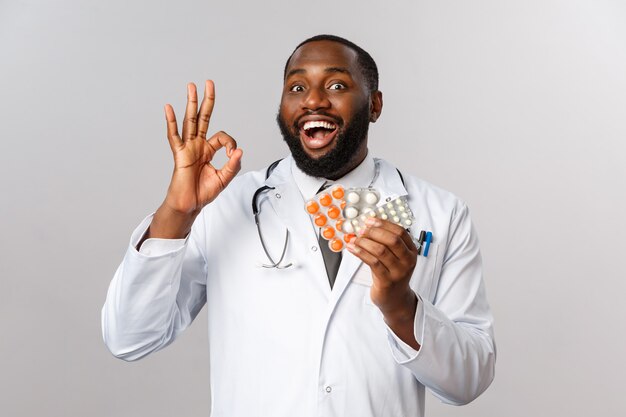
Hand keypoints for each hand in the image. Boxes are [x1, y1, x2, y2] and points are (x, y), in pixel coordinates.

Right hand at [148, 81, 242, 239]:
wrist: (190, 204)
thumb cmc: (204, 192)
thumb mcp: (224, 178)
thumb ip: (233, 165)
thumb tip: (240, 151)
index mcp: (209, 149)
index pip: (223, 136)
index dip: (231, 143)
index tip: (233, 154)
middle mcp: (198, 145)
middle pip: (203, 117)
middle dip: (206, 100)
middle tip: (209, 83)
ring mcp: (188, 148)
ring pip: (190, 121)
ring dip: (191, 103)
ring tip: (191, 86)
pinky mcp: (179, 154)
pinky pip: (174, 136)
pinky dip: (171, 122)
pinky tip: (169, 108)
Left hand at [346, 217, 420, 347]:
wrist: (395, 299)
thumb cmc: (392, 274)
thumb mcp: (396, 257)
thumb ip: (387, 243)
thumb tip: (368, 226)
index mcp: (411, 251)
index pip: (400, 232)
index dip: (384, 224)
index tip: (370, 220)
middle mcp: (408, 261)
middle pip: (392, 239)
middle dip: (374, 231)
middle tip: (361, 229)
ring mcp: (398, 272)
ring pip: (381, 250)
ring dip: (365, 242)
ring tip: (355, 239)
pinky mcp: (387, 281)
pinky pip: (372, 262)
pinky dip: (360, 252)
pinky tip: (352, 248)